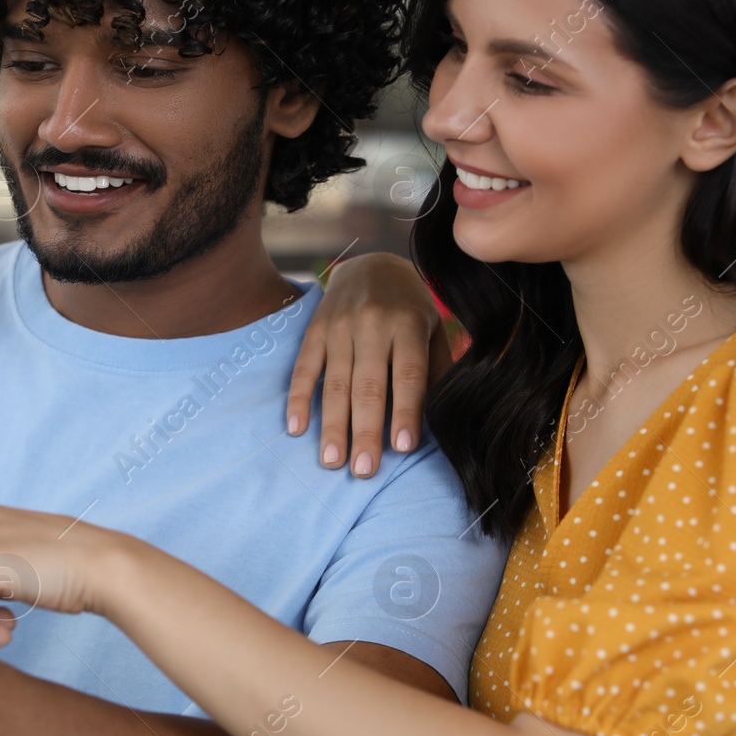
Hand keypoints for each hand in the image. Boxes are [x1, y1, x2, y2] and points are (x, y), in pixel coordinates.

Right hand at [286, 253, 449, 476]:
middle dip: (364, 431)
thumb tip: (439, 422)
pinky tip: (297, 428)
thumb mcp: (433, 330)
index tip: (402, 447)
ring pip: (336, 383)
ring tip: (331, 461)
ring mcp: (340, 327)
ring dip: (332, 425)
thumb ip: (437, 371)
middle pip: (369, 386)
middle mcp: (373, 325)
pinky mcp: (315, 330)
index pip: (408, 375)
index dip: (405, 412)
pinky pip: (304, 368)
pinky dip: (299, 399)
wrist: (372, 265)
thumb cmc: (410, 309)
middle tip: (362, 470)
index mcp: (409, 325)